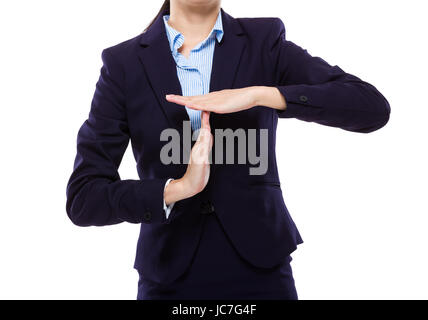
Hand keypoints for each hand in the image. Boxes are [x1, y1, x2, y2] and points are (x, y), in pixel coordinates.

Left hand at [164, 111, 212, 204]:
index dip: (205, 120)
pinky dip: (208, 136)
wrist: (191, 186)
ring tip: (209, 118)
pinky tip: (209, 135)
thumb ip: (203, 149)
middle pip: (204, 130)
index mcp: (200, 147)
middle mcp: (200, 148)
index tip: (206, 109)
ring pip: (205, 136)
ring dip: (207, 126)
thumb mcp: (200, 162)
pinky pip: (206, 143)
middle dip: (206, 119)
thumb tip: (206, 136)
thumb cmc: (195, 177)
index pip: (204, 130)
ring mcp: (201, 152)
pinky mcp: (203, 157)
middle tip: (209, 108)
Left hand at [165, 86, 286, 113]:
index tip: (174, 98)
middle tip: (167, 97)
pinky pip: (205, 105)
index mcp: (211, 98)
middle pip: (192, 98)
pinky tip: (189, 104)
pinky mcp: (219, 105)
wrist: (249, 95)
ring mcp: (214, 100)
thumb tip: (210, 108)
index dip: (183, 98)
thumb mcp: (224, 103)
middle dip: (179, 98)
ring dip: (184, 100)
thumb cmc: (239, 100)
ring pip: (196, 100)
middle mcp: (210, 97)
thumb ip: (216, 105)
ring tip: (174, 99)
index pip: (194, 98)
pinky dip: (196, 105)